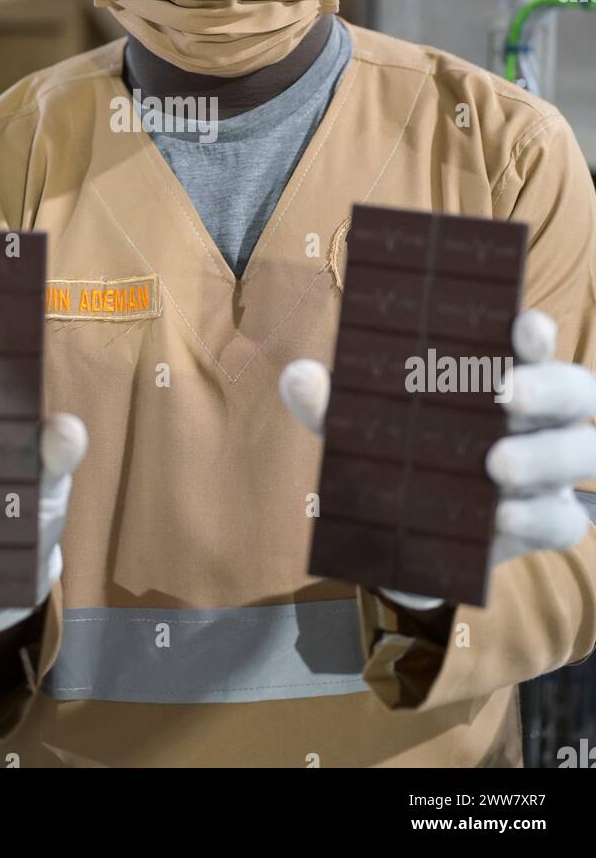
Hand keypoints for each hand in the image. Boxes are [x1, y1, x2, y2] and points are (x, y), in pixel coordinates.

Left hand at [279, 309, 595, 611]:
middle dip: (548, 387)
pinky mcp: (547, 523)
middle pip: (575, 390)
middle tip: (505, 394)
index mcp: (501, 372)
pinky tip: (502, 517)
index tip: (522, 324)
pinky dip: (536, 515)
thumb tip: (298, 375)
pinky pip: (563, 518)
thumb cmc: (394, 456)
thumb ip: (331, 405)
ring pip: (582, 453)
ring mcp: (551, 471)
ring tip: (497, 464)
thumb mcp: (357, 430)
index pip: (532, 342)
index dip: (535, 331)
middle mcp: (540, 415)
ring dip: (546, 454)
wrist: (400, 539)